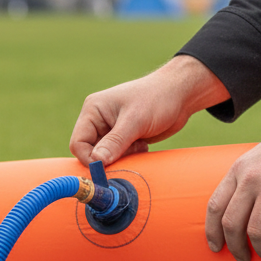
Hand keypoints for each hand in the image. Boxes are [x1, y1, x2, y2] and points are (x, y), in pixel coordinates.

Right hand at [70, 55, 229, 165]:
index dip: (90, 158)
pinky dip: (129, 155)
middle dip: (109, 157)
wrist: (182, 94)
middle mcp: (98, 120)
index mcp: (93, 111)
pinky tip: (143, 144)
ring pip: (105, 156)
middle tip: (130, 152)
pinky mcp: (123, 137)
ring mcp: (110, 129)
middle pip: (90, 151)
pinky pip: (118, 155)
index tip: (107, 166)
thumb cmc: (158, 99)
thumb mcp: (135, 121)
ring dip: (122, 157)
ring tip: (139, 144)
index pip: (78, 143)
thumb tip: (97, 162)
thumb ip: (115, 142)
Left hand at [206, 119, 260, 260]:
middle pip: (231, 223)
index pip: (214, 206)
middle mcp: (251, 180)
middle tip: (243, 260)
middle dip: (234, 247)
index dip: (211, 231)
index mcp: (237, 172)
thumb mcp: (254, 160)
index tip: (214, 247)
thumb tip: (234, 208)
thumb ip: (242, 181)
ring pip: (256, 231)